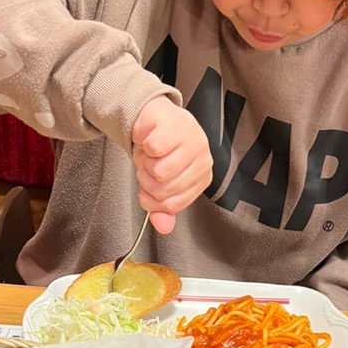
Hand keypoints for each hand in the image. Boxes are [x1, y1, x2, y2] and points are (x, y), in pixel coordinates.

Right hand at [132, 96, 212, 233]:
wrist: (154, 120)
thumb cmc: (160, 152)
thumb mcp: (159, 184)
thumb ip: (162, 209)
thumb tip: (163, 227)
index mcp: (201, 179)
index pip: (171, 204)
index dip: (151, 198)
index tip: (151, 184)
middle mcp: (203, 161)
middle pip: (163, 189)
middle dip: (146, 180)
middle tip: (149, 166)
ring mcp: (193, 142)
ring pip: (159, 171)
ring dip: (145, 163)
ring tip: (151, 154)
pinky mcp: (178, 126)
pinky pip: (154, 148)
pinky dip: (144, 145)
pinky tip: (150, 139)